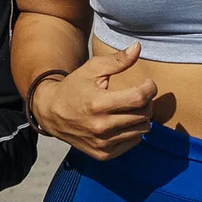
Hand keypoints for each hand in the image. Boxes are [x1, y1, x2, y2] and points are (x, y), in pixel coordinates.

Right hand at [33, 39, 159, 159]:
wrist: (51, 113)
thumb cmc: (74, 87)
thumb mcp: (92, 69)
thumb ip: (117, 60)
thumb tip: (138, 47)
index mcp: (98, 103)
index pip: (138, 98)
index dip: (150, 88)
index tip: (148, 83)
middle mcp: (100, 127)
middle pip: (143, 115)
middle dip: (147, 102)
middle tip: (139, 94)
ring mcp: (102, 143)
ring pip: (142, 130)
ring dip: (142, 117)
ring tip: (131, 107)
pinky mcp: (103, 154)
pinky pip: (133, 142)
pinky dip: (134, 131)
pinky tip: (123, 121)